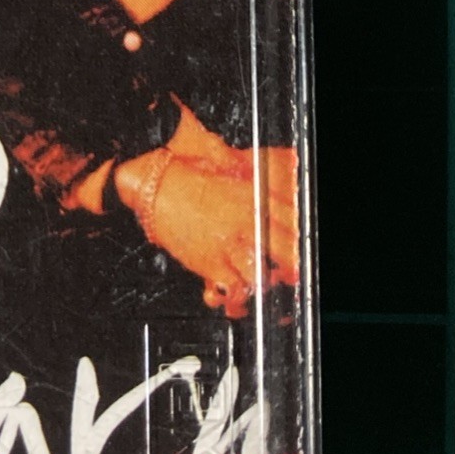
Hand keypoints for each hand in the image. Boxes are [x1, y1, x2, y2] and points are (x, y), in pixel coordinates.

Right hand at [162, 107, 300, 290]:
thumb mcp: (230, 160)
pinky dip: (238, 296)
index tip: (302, 242)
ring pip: (264, 273)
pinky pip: (233, 288)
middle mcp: (246, 222)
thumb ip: (262, 166)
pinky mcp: (208, 262)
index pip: (293, 217)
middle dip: (294, 263)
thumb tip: (290, 157)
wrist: (153, 180)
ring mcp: (228, 244)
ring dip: (269, 280)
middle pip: (288, 250)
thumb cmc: (187, 167)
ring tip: (267, 282)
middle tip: (293, 271)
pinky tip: (239, 296)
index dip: (300, 233)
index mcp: (255, 195)